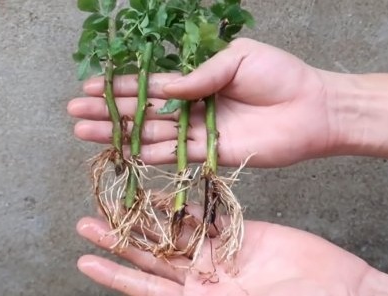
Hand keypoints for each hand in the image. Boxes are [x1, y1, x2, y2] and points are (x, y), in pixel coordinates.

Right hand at [68, 38, 336, 167]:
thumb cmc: (280, 75)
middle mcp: (193, 106)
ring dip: (119, 135)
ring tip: (84, 133)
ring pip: (152, 135)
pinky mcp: (212, 155)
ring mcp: (200, 132)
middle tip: (74, 115)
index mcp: (197, 79)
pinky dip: (149, 155)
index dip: (120, 87)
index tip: (89, 88)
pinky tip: (122, 152)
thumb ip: (199, 74)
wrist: (313, 108)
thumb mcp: (237, 58)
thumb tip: (164, 88)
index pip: (150, 84)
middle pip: (142, 111)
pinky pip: (176, 156)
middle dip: (108, 113)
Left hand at [75, 211, 372, 295]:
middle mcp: (201, 280)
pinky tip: (159, 192)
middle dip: (118, 241)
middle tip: (85, 223)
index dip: (115, 276)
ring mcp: (220, 255)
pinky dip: (182, 204)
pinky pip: (205, 216)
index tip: (85, 262)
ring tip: (115, 201)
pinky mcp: (240, 234)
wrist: (340, 292)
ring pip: (173, 232)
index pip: (145, 289)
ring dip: (144, 218)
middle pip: (151, 257)